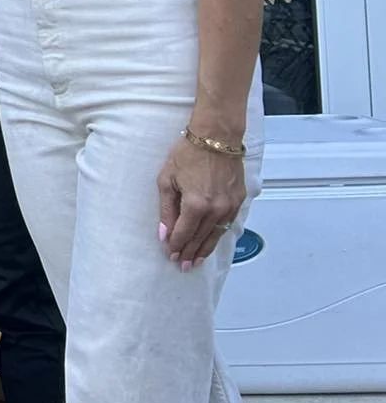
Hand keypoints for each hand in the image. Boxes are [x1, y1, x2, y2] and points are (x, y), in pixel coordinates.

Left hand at [158, 133, 246, 268]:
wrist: (217, 138)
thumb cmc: (188, 154)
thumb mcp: (167, 180)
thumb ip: (166, 210)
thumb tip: (164, 234)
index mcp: (196, 204)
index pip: (184, 233)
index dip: (176, 246)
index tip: (171, 255)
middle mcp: (216, 209)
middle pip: (200, 238)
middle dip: (190, 252)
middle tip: (183, 265)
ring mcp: (230, 206)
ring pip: (216, 235)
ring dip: (205, 249)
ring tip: (197, 260)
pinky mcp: (239, 201)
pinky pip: (227, 224)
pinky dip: (218, 235)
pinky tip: (211, 242)